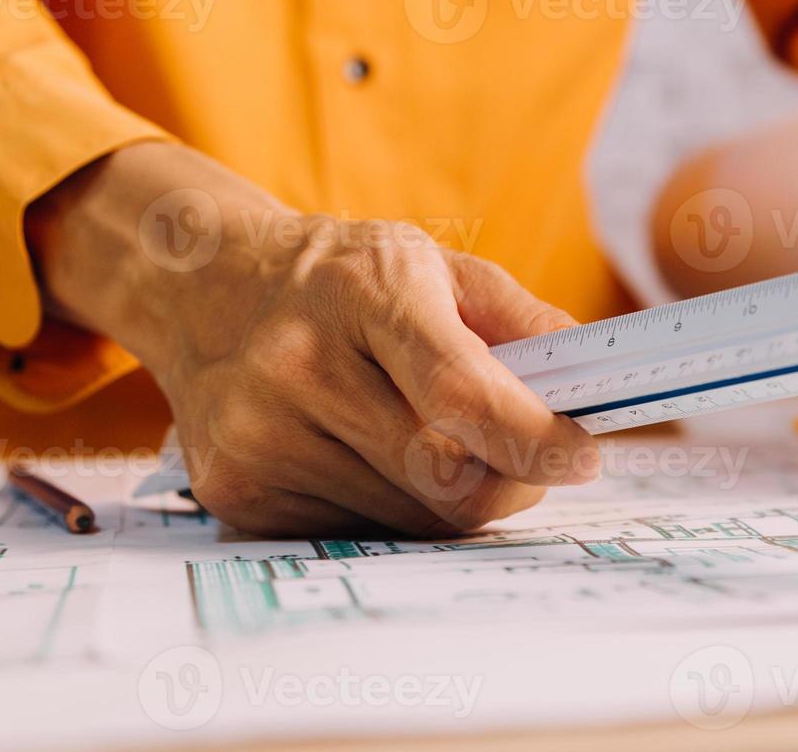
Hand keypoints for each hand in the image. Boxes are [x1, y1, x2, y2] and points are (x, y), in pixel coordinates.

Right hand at [27, 143, 598, 536]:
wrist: (201, 288)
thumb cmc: (338, 278)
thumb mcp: (431, 263)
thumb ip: (521, 318)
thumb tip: (596, 379)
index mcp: (359, 292)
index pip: (459, 390)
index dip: (533, 436)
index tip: (583, 456)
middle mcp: (297, 366)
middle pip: (444, 476)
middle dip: (512, 480)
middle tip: (531, 460)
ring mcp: (258, 436)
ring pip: (410, 520)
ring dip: (454, 499)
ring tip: (439, 445)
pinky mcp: (235, 492)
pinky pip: (360, 534)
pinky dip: (394, 511)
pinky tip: (372, 457)